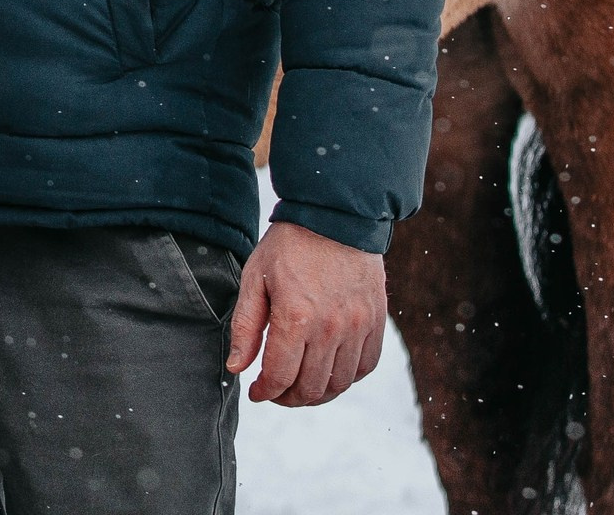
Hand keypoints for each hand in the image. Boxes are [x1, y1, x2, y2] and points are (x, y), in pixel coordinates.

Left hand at [226, 221, 386, 405]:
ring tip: (300, 385)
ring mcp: (358, 326)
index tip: (256, 392)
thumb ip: (245, 326)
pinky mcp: (376, 321)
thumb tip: (237, 368)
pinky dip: (347, 377)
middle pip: (310, 387)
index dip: (265, 392)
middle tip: (276, 391)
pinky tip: (329, 370)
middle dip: (288, 397)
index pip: (279, 376)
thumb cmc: (289, 245)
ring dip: (317, 393)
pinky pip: (366, 366)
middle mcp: (331, 328)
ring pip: (339, 383)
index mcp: (295, 317)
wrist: (334, 216)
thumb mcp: (255, 278)